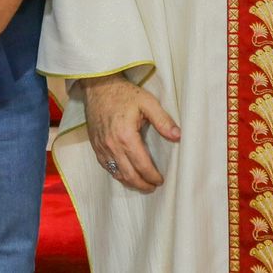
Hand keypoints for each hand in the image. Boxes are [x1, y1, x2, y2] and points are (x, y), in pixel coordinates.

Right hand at [81, 75, 180, 193]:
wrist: (98, 85)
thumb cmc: (123, 93)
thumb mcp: (147, 102)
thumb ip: (163, 120)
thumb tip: (178, 136)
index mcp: (126, 136)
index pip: (142, 165)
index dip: (152, 176)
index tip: (161, 180)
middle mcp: (111, 145)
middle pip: (129, 175)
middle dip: (142, 184)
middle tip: (153, 187)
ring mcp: (101, 147)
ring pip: (116, 173)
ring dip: (130, 182)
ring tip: (141, 183)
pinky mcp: (94, 145)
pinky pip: (106, 166)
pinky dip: (117, 174)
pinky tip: (125, 173)